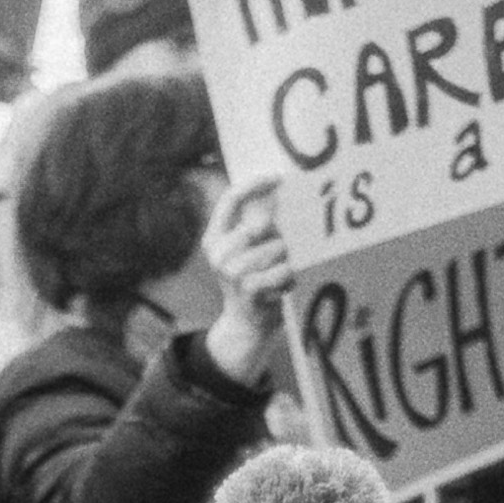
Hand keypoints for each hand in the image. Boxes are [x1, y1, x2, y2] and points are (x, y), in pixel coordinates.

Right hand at [200, 174, 293, 387]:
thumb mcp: (244, 251)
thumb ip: (252, 225)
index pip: (230, 199)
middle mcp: (218, 253)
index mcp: (214, 238)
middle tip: (283, 254)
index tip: (278, 177)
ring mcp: (231, 272)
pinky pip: (283, 270)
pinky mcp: (248, 289)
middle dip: (280, 237)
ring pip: (278, 247)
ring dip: (288, 260)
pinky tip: (282, 289)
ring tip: (280, 275)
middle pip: (262, 225)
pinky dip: (289, 279)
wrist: (245, 325)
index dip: (254, 184)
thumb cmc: (253, 281)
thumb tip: (280, 190)